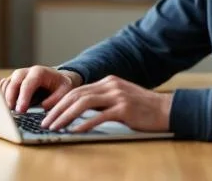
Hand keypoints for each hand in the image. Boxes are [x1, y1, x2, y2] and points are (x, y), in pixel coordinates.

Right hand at [0, 66, 82, 112]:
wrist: (59, 79)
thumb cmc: (62, 86)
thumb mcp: (65, 91)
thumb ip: (56, 98)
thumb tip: (43, 105)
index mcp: (39, 72)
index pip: (28, 84)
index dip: (23, 97)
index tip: (21, 110)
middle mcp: (26, 72)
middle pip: (14, 82)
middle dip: (11, 97)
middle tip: (11, 112)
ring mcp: (18, 76)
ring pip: (7, 84)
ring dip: (5, 98)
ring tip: (9, 111)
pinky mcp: (13, 81)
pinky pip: (4, 86)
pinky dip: (3, 95)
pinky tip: (7, 105)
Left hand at [40, 75, 172, 132]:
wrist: (166, 109)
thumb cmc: (143, 108)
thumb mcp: (120, 98)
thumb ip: (102, 101)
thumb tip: (79, 111)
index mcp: (108, 82)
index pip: (77, 90)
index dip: (59, 101)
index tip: (47, 112)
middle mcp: (110, 85)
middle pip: (76, 95)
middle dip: (57, 110)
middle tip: (45, 122)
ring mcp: (117, 96)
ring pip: (84, 104)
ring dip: (66, 116)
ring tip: (55, 127)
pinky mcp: (124, 109)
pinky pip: (99, 116)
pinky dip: (85, 123)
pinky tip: (75, 130)